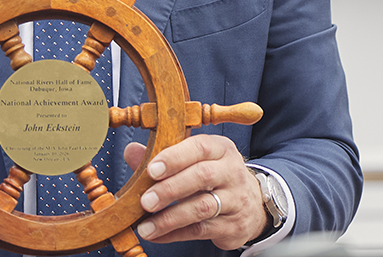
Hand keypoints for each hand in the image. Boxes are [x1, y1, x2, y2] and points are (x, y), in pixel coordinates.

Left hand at [126, 135, 268, 250]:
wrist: (251, 204)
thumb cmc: (215, 177)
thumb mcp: (196, 160)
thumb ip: (165, 156)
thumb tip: (131, 151)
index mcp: (221, 149)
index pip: (200, 147)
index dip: (174, 158)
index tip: (152, 170)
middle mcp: (232, 171)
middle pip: (203, 176)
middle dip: (170, 189)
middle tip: (145, 201)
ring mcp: (236, 199)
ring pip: (203, 207)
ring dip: (170, 218)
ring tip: (146, 227)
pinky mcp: (233, 225)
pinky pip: (201, 230)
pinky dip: (175, 234)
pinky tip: (157, 235)